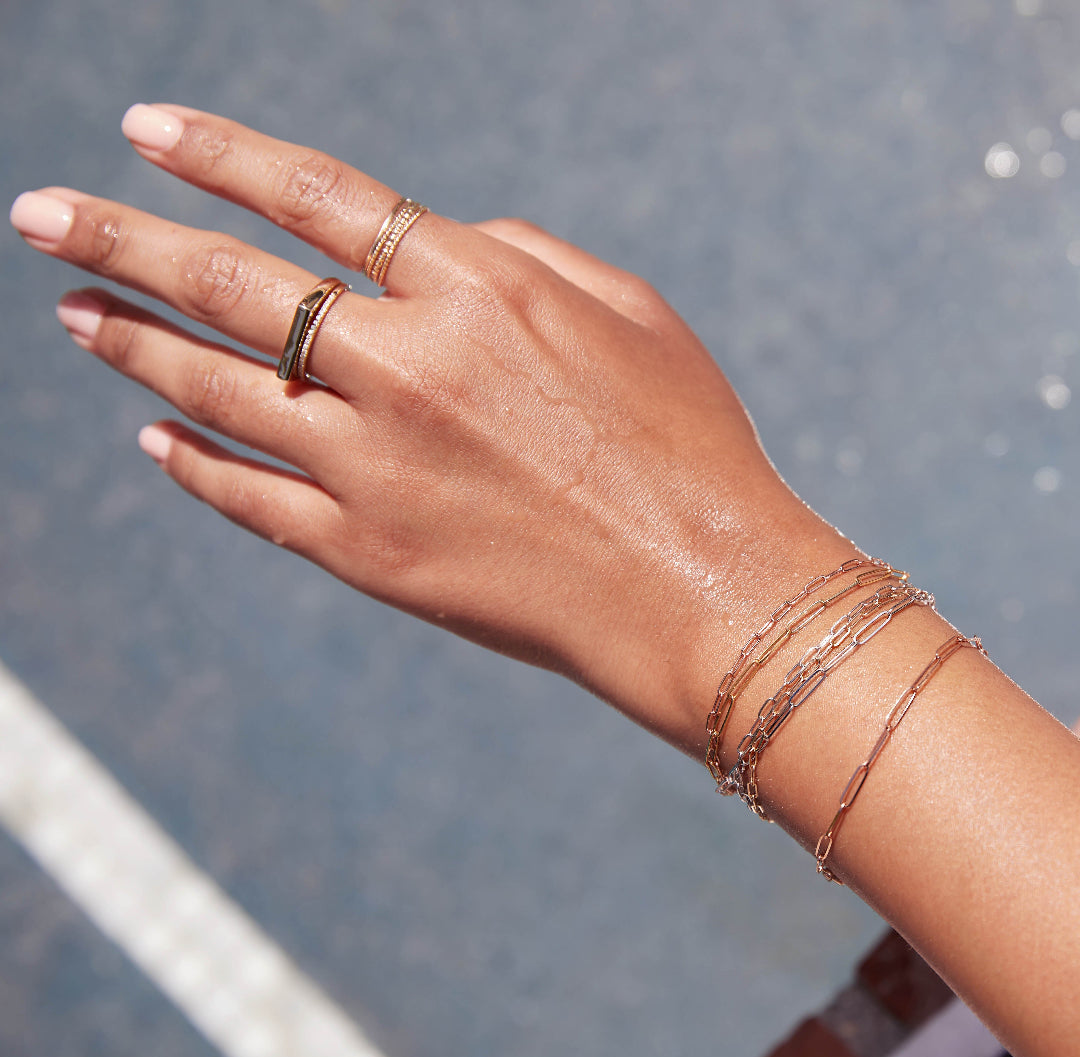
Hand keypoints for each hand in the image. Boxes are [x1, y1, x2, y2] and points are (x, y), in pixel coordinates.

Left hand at [10, 105, 847, 749]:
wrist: (700, 589)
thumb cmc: (687, 444)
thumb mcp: (629, 312)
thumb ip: (522, 255)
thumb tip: (438, 238)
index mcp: (477, 286)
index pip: (312, 195)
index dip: (217, 156)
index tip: (143, 131)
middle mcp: (407, 364)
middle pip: (231, 285)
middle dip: (121, 240)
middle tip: (42, 217)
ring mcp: (376, 464)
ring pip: (220, 389)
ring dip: (136, 347)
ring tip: (79, 318)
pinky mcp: (368, 554)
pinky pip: (252, 500)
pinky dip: (197, 462)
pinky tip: (156, 439)